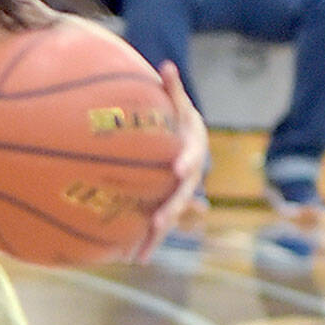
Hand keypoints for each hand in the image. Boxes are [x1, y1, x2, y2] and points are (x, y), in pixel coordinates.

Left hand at [134, 61, 207, 261]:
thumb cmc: (178, 119)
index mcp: (193, 151)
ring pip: (170, 218)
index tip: (178, 168)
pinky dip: (145, 241)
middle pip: (183, 196)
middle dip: (172, 209)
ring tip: (142, 253)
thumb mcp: (177, 103)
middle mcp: (190, 178)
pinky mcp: (165, 206)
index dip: (187, 162)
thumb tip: (166, 65)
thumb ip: (172, 88)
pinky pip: (156, 225)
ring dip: (156, 236)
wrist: (189, 140)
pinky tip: (131, 258)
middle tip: (159, 219)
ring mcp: (179, 195)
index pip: (192, 156)